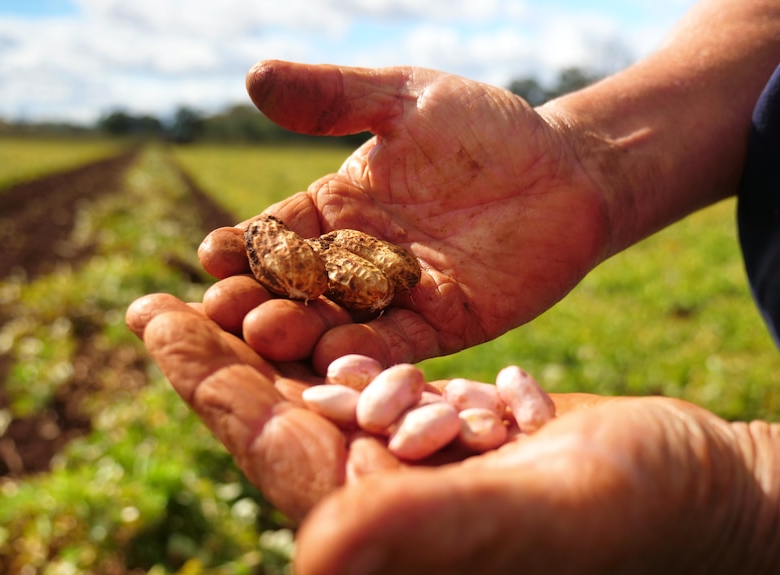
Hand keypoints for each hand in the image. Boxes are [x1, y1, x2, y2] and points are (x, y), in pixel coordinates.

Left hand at [126, 293, 779, 574]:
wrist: (698, 494)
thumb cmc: (635, 516)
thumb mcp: (536, 515)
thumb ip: (431, 531)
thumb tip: (318, 554)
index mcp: (384, 523)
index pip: (271, 444)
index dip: (209, 383)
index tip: (154, 318)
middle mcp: (386, 497)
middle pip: (281, 416)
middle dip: (221, 359)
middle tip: (161, 301)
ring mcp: (415, 465)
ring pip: (324, 395)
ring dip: (276, 343)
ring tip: (228, 291)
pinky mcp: (449, 437)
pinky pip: (380, 382)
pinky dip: (344, 341)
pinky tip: (317, 310)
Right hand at [230, 60, 613, 368]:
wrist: (568, 169)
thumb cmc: (487, 127)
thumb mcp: (406, 99)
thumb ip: (334, 97)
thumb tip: (253, 77)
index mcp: (341, 206)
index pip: (280, 231)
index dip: (245, 244)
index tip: (211, 255)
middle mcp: (360, 258)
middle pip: (298, 286)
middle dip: (259, 296)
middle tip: (223, 309)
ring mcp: (400, 295)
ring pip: (339, 319)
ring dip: (303, 330)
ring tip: (268, 333)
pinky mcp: (443, 324)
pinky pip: (398, 341)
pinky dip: (367, 349)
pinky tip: (335, 356)